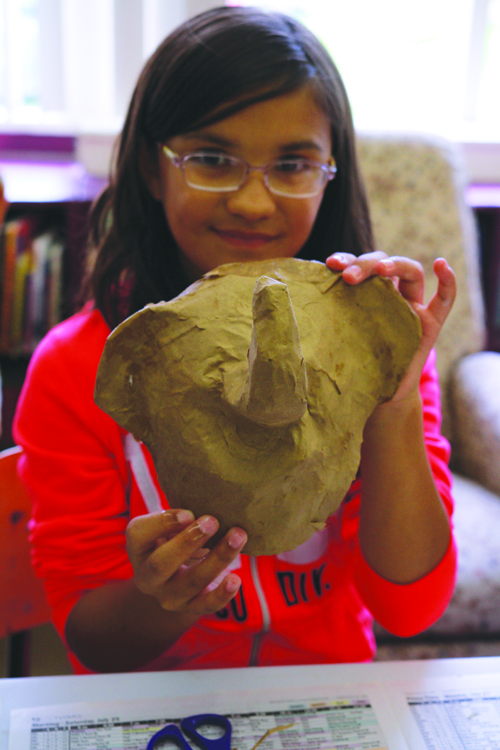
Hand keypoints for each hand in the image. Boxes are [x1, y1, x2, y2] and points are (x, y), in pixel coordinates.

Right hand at [126, 509, 246, 616]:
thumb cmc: (175, 536)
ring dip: (217, 558)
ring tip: (237, 536)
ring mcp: (168, 596)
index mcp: (138, 549)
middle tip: (213, 521)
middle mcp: (147, 577)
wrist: (178, 573)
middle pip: (161, 564)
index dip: (163, 523)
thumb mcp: (170, 524)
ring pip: (191, 581)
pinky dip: (222, 594)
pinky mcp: (190, 607)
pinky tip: (235, 579)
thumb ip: (180, 516)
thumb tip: (205, 512)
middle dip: (188, 541)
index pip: (139, 534)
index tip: (189, 512)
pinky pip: (205, 605)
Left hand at [326, 251, 455, 402]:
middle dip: (364, 264)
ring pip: (410, 271)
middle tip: (348, 276)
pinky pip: (445, 299)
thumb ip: (321, 324)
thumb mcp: (334, 341)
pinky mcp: (430, 323)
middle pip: (382, 264)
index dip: (346, 259)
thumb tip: (284, 317)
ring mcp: (412, 307)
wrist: (377, 395)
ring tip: (380, 270)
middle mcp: (390, 294)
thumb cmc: (353, 364)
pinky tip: (441, 264)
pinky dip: (447, 280)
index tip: (330, 264)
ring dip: (394, 264)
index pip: (358, 266)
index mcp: (365, 294)